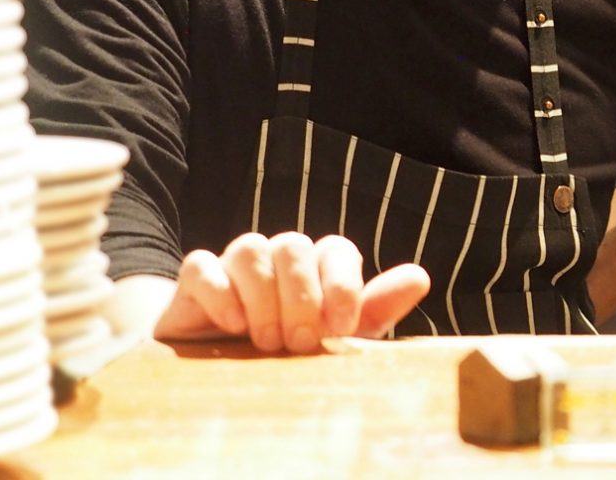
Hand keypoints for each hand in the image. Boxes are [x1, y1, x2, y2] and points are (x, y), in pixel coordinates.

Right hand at [152, 232, 430, 352]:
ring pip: (251, 249)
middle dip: (301, 296)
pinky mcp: (195, 281)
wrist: (216, 368)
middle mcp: (278, 258)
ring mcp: (235, 266)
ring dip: (263, 297)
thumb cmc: (288, 350)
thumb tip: (420, 278)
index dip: (342, 283)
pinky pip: (202, 266)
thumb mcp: (336, 337)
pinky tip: (232, 325)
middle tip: (301, 343)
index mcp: (316, 267)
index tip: (341, 327)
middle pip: (293, 245)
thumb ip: (376, 308)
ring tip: (266, 342)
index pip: (336, 250)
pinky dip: (220, 292)